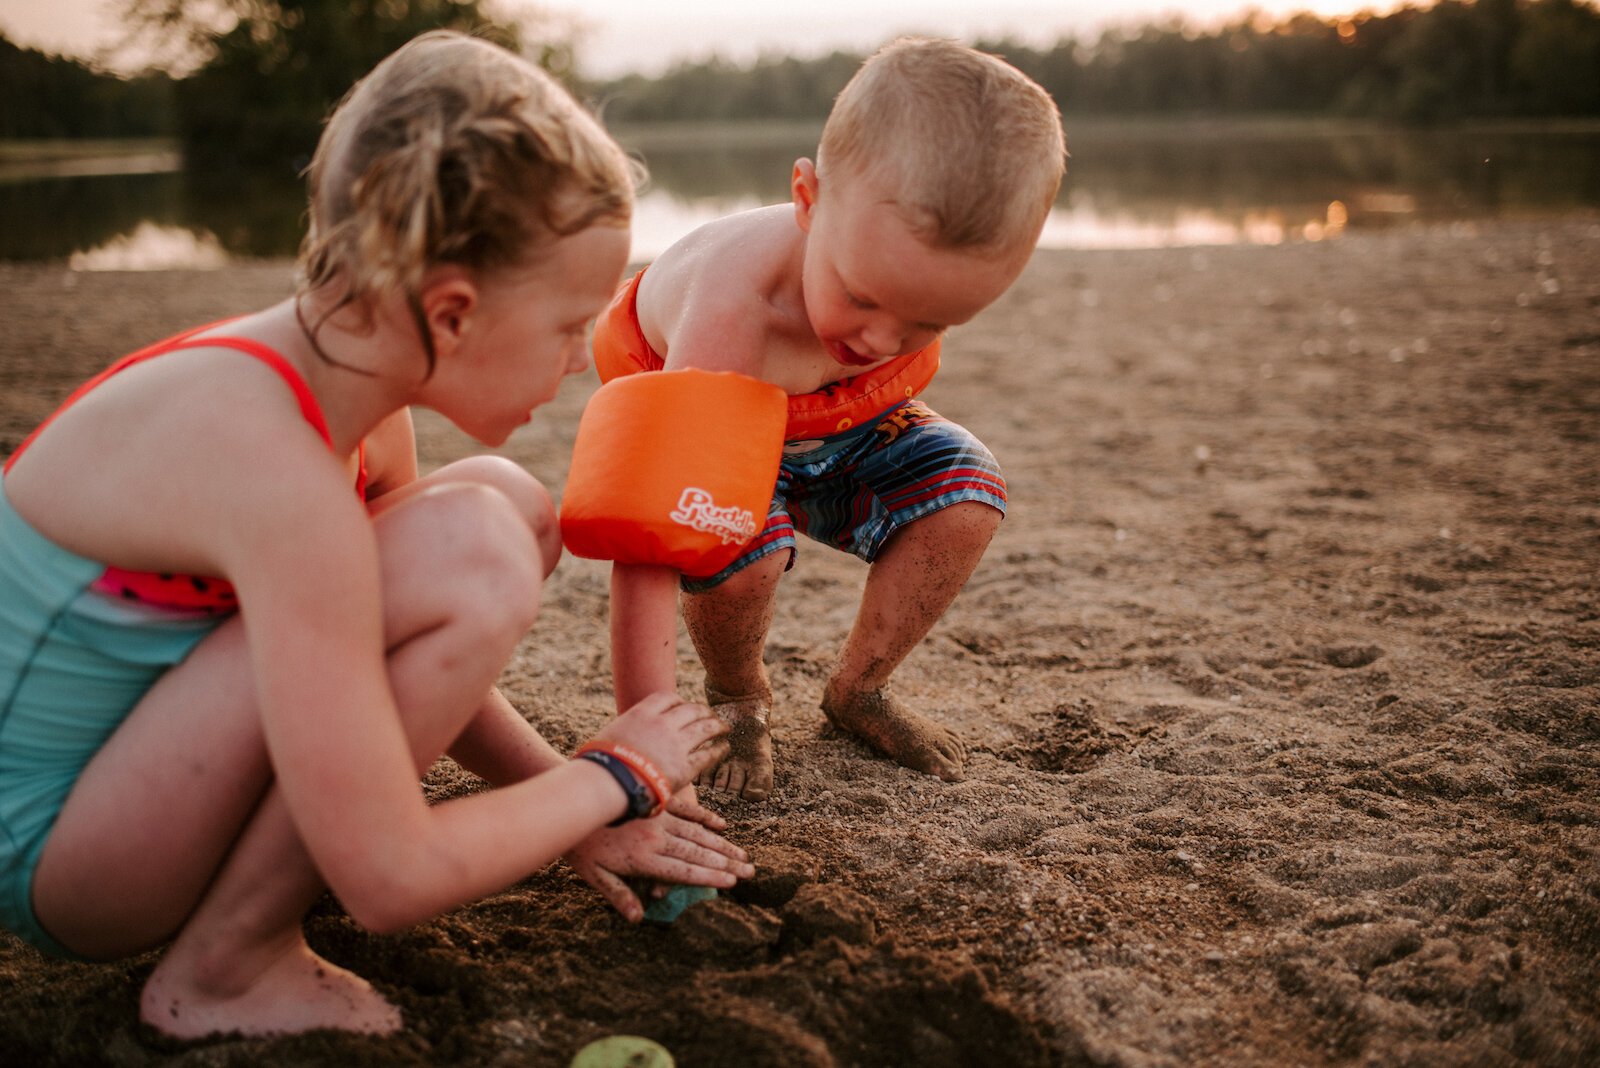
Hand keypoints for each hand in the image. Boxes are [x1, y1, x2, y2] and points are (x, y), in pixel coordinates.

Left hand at [564, 789, 755, 921]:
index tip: (732, 882)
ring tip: (742, 854)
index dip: (709, 877)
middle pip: (698, 853)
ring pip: (697, 833)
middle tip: (750, 871)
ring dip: (721, 845)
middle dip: (725, 863)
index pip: (683, 871)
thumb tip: (638, 919)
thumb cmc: (580, 843)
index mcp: (644, 859)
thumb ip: (618, 895)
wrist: (574, 802)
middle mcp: (657, 838)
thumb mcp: (593, 875)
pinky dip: (706, 817)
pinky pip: (687, 810)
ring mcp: (659, 818)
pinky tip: (722, 825)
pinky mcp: (657, 802)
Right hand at [590, 692, 728, 795]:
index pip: (667, 698)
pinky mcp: (685, 767)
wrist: (609, 782)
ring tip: (724, 727)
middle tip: (710, 714)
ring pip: (705, 728)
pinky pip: (707, 755)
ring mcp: (676, 744)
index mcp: (642, 713)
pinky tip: (724, 748)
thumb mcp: (608, 736)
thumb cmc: (601, 764)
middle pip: (691, 710)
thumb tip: (619, 738)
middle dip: (702, 711)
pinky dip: (718, 750)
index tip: (684, 704)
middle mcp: (663, 724)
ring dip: (717, 726)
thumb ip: (623, 732)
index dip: (678, 701)